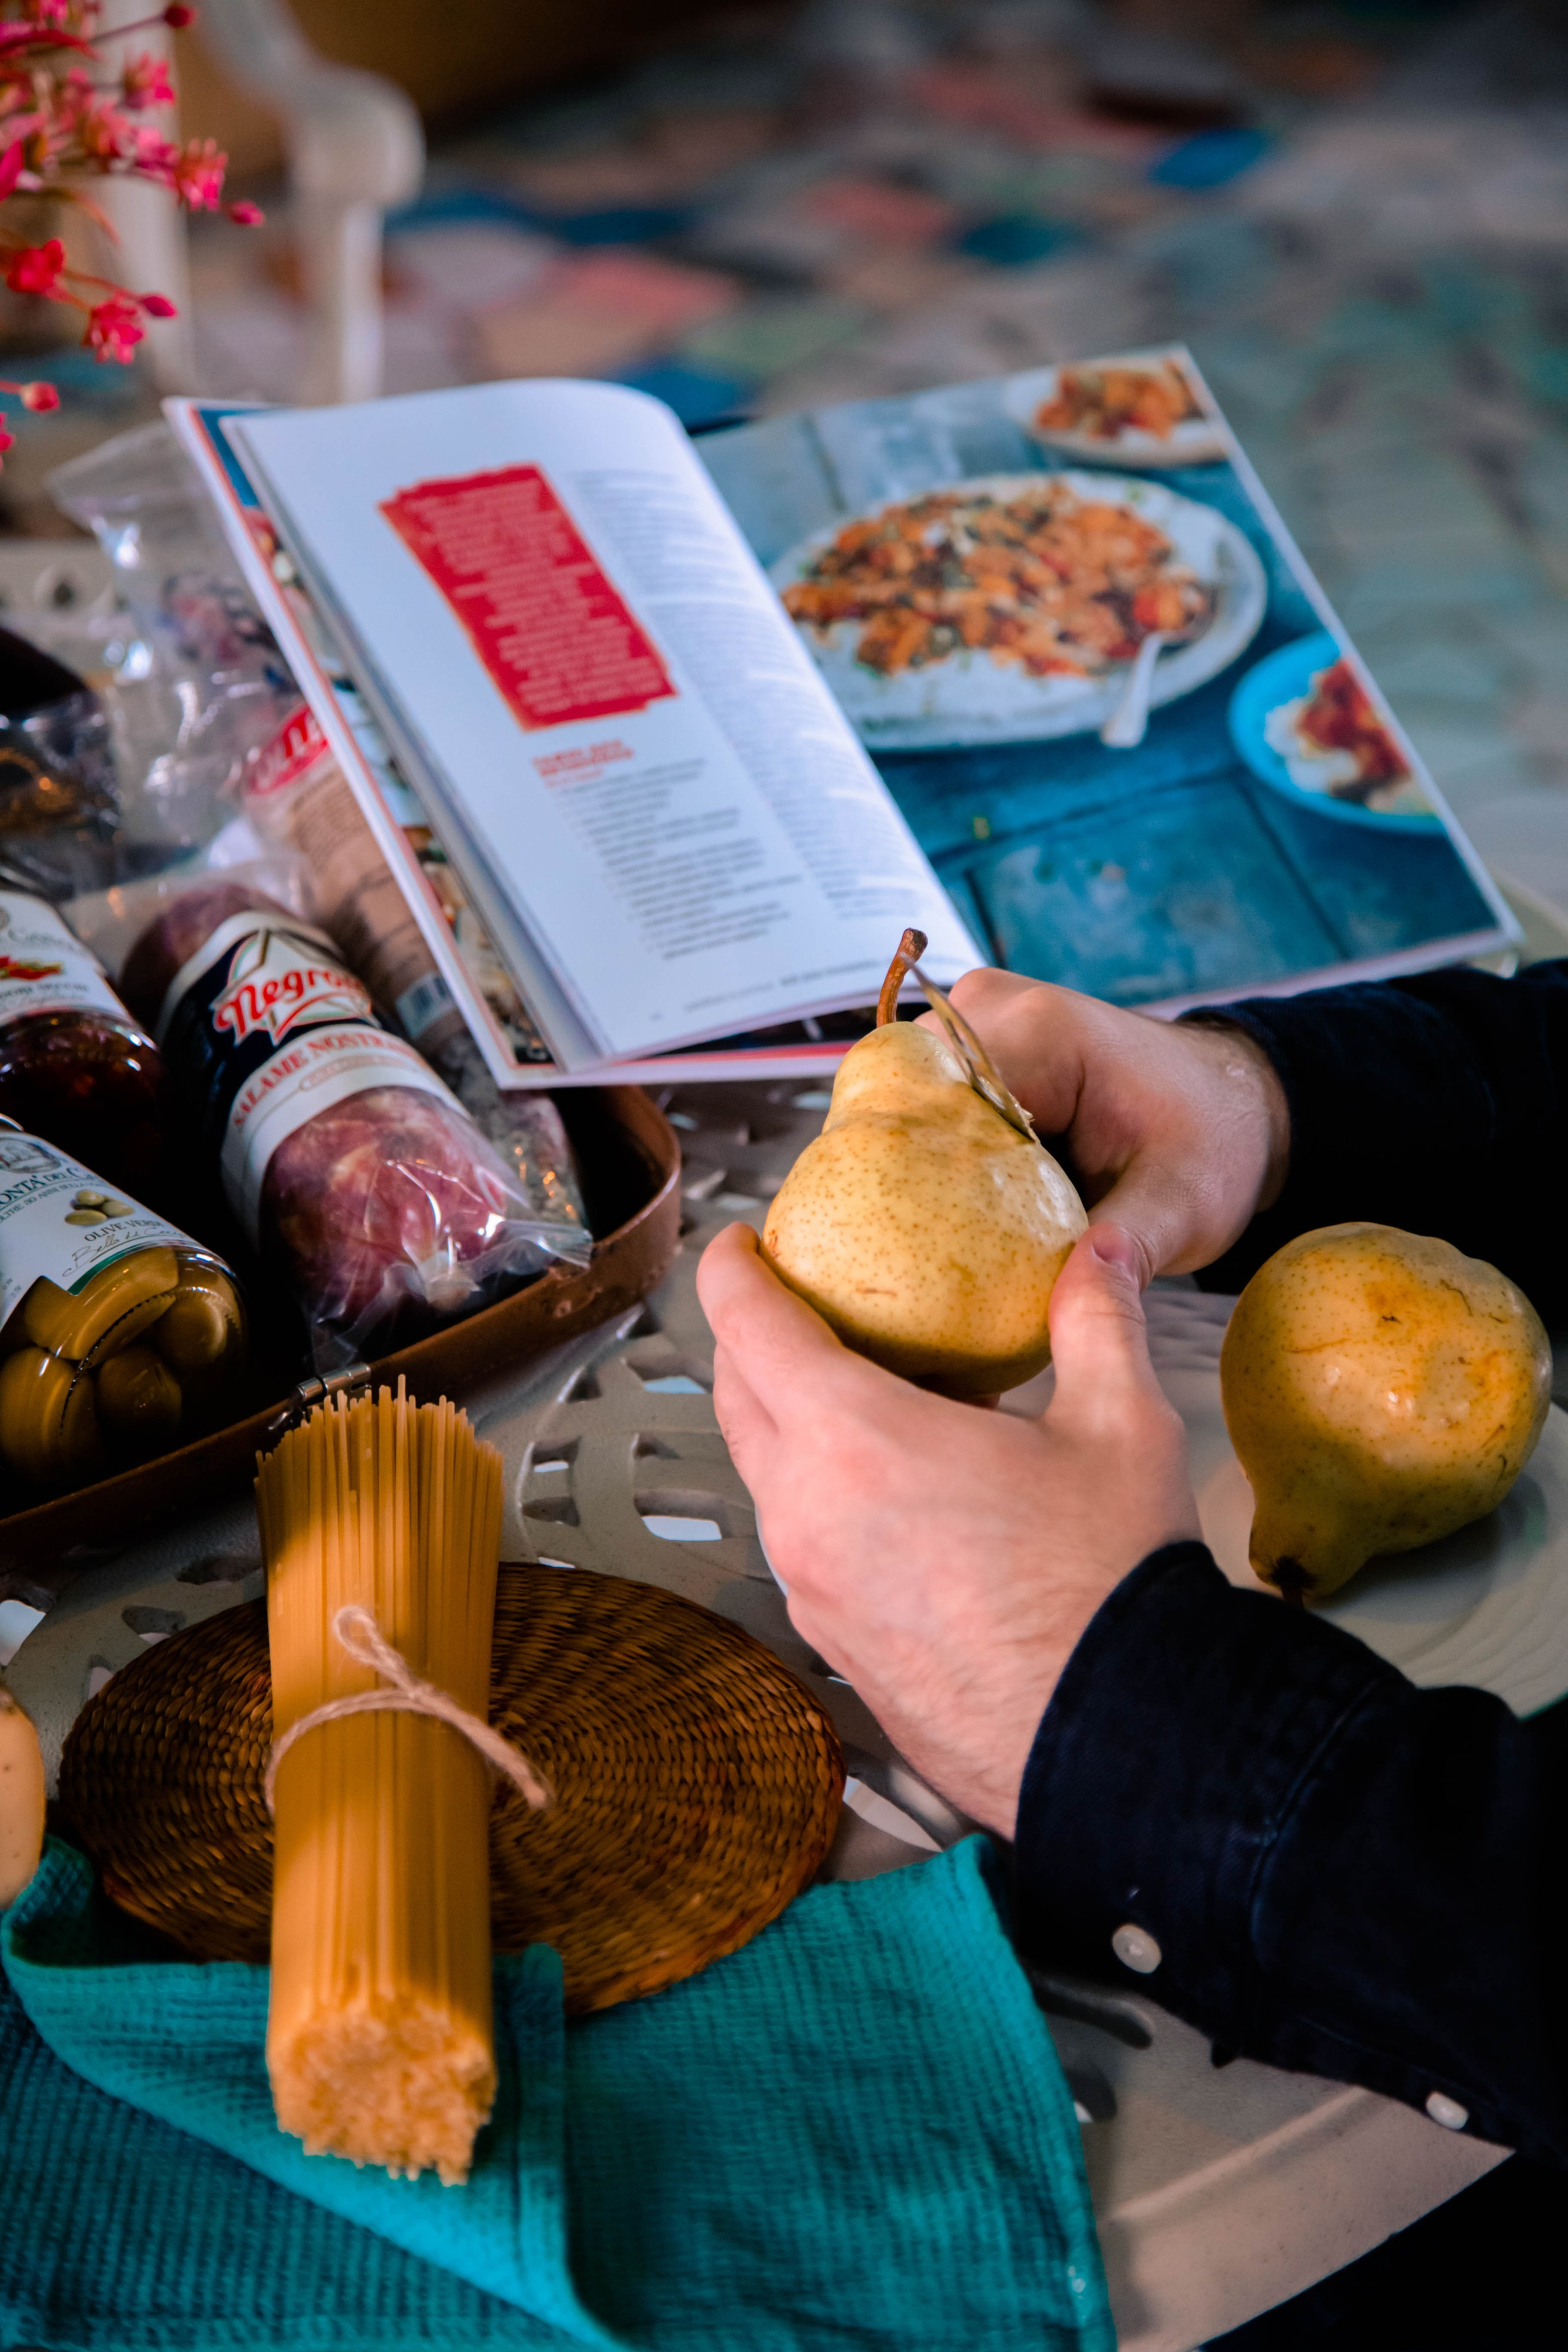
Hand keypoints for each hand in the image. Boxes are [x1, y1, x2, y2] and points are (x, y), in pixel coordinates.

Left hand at [697, 1220, 1198, 1837]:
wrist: (1117, 1740)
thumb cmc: (1110, 1586)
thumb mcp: (1119, 1425)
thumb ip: (1096, 1320)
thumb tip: (1100, 1251)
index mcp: (854, 1440)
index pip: (746, 1324)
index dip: (729, 1268)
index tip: (738, 1243)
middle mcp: (806, 1514)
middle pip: (736, 1398)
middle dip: (750, 1340)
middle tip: (796, 1305)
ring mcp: (811, 1589)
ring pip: (765, 1478)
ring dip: (790, 1425)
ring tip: (865, 1402)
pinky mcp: (832, 1643)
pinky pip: (801, 1545)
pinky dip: (822, 1498)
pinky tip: (896, 1495)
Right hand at [930, 970, 1289, 1285]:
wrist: (1231, 1103)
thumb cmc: (1212, 1145)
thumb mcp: (1183, 1209)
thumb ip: (1123, 1250)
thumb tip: (1077, 1313)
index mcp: (1041, 1032)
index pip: (926, 1094)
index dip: (910, 1171)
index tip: (913, 1246)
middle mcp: (993, 1006)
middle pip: (899, 1094)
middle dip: (902, 1173)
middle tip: (912, 1259)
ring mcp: (975, 1019)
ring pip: (900, 1097)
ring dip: (911, 1165)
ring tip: (921, 1241)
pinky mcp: (969, 1048)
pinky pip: (919, 1100)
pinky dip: (927, 1155)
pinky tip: (938, 1214)